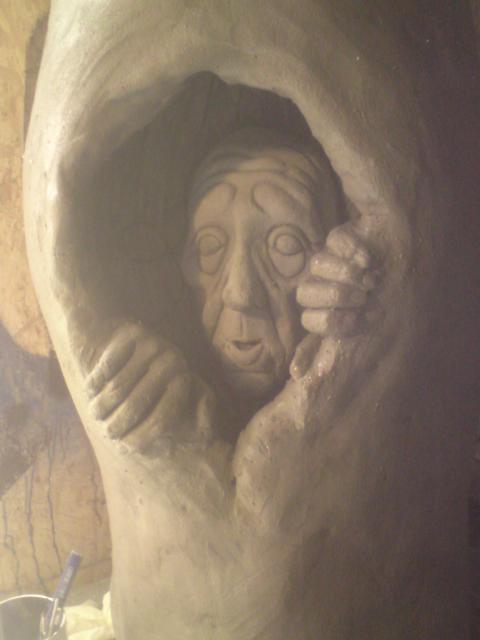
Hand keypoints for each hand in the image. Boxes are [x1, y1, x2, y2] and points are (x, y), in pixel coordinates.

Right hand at [85, 322, 214, 451]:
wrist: (153, 348)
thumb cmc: (170, 387)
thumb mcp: (194, 404)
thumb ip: (202, 421)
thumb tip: (205, 433)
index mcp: (185, 382)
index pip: (162, 419)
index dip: (142, 437)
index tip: (126, 449)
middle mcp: (172, 362)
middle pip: (135, 406)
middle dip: (116, 426)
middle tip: (106, 434)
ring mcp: (152, 346)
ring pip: (117, 388)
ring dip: (101, 408)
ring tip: (96, 417)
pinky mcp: (132, 334)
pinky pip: (106, 366)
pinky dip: (94, 383)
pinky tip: (90, 393)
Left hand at [291, 223, 378, 378]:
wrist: (394, 272)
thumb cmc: (372, 308)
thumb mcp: (351, 331)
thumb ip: (322, 349)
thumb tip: (296, 374)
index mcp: (317, 311)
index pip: (309, 320)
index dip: (330, 322)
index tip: (355, 321)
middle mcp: (316, 285)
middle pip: (305, 292)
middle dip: (335, 296)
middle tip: (362, 298)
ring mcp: (326, 261)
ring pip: (316, 263)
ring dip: (344, 274)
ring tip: (369, 280)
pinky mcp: (339, 239)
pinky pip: (337, 240)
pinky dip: (354, 250)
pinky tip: (369, 260)